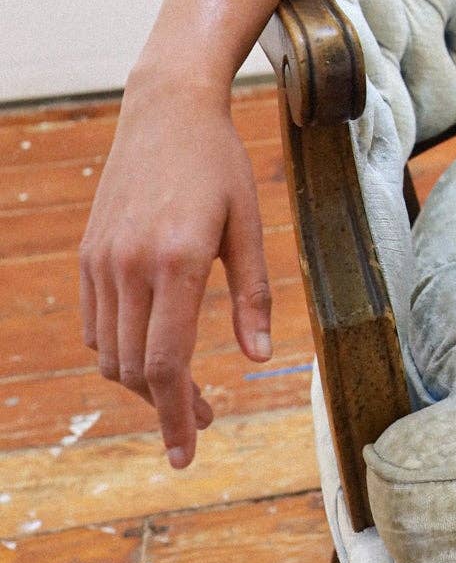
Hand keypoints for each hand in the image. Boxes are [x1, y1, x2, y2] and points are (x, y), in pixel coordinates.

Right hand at [78, 68, 274, 469]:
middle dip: (166, 405)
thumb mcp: (250, 222)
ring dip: (143, 382)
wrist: (167, 109)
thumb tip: (258, 357)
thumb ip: (254, 292)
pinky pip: (97, 325)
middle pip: (137, 369)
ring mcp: (103, 261)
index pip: (167, 362)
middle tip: (204, 416)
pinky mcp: (89, 254)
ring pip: (112, 354)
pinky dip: (121, 350)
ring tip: (182, 386)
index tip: (187, 454)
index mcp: (180, 260)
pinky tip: (152, 345)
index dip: (175, 416)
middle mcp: (132, 265)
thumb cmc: (219, 162)